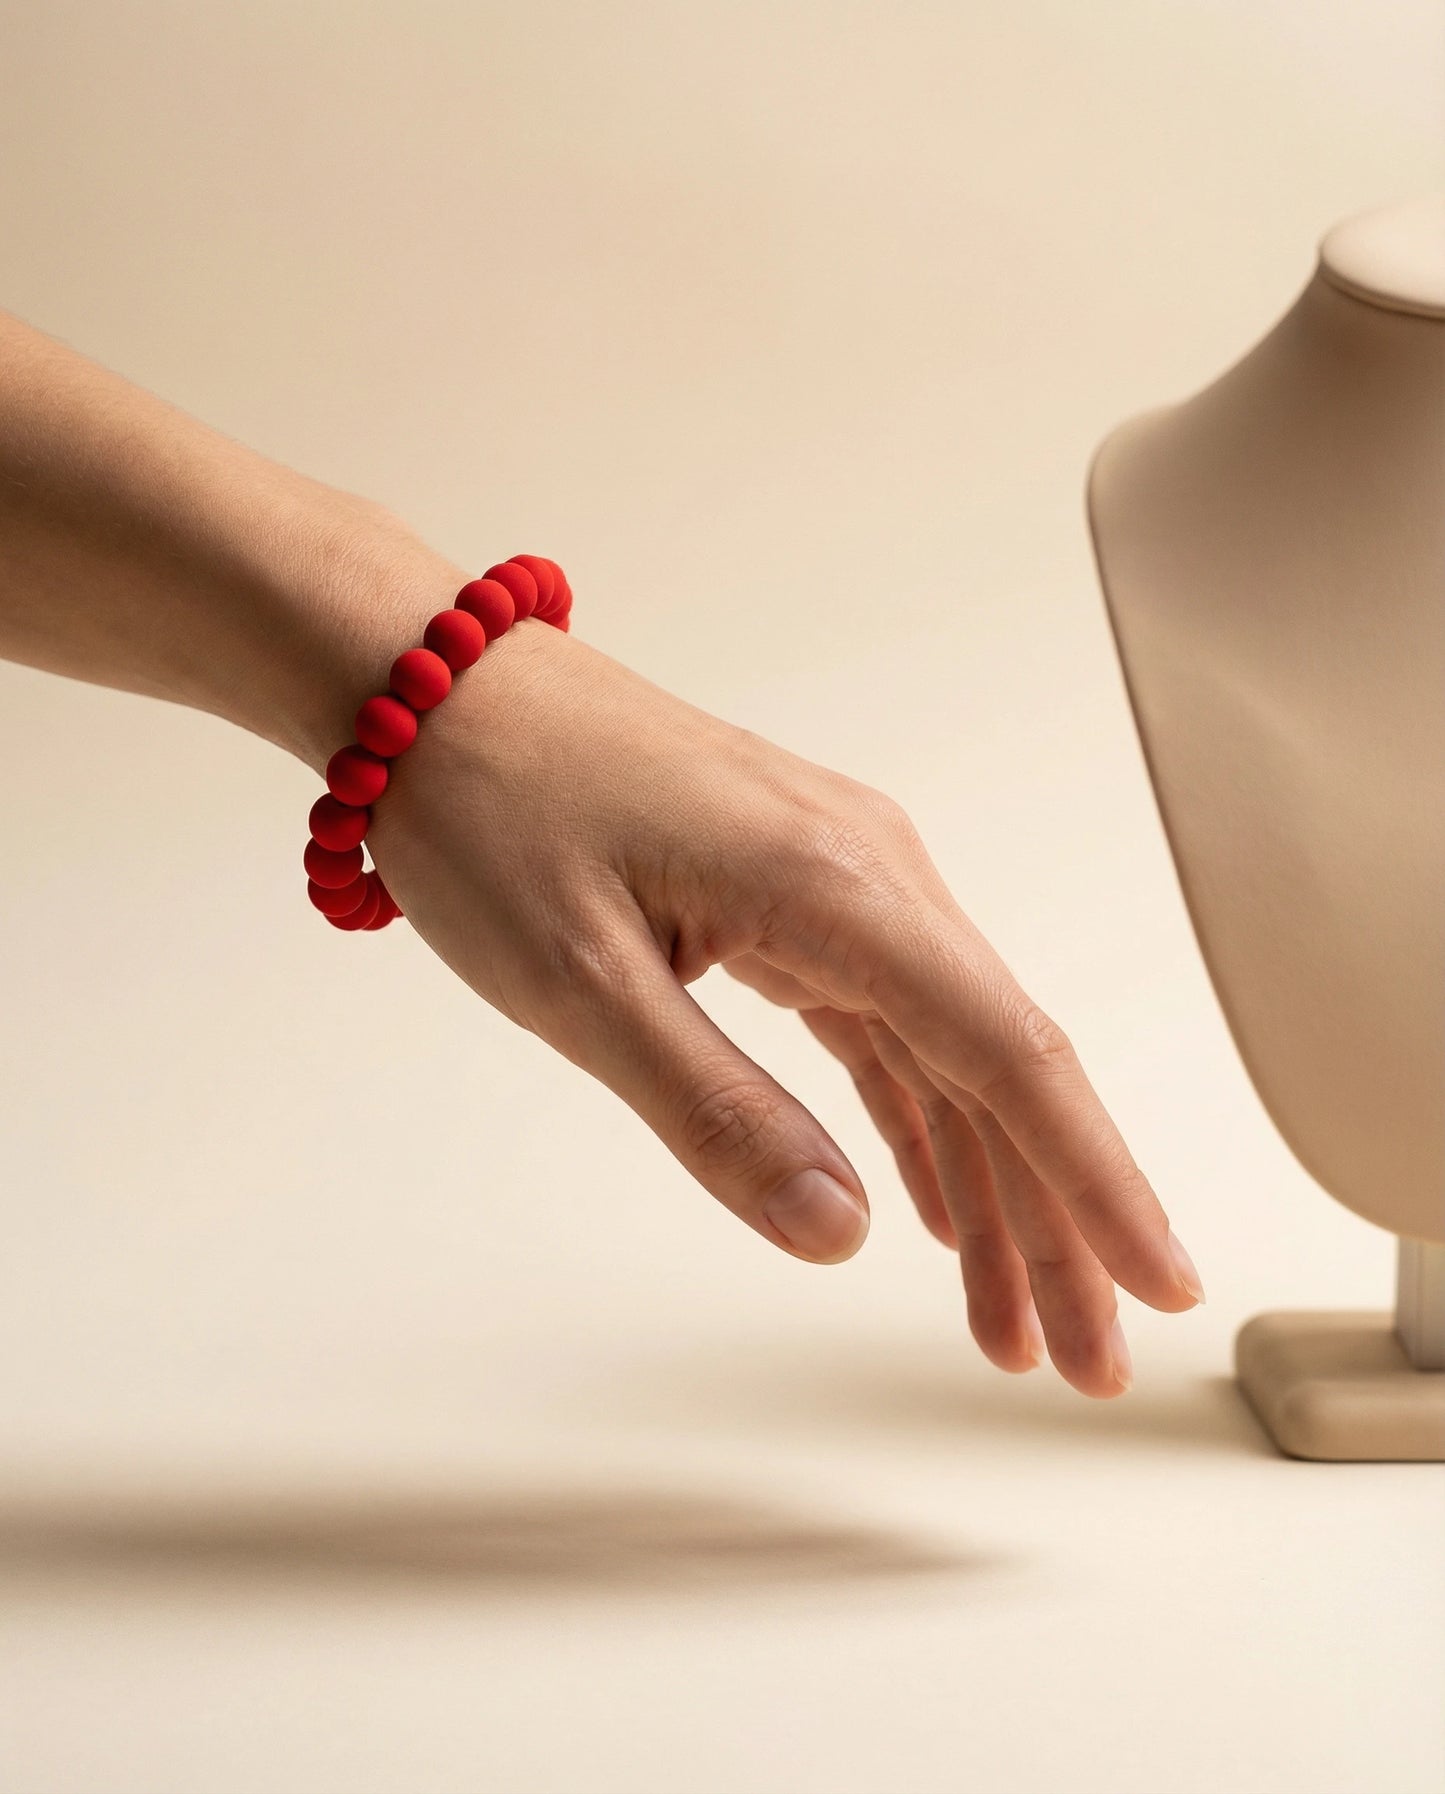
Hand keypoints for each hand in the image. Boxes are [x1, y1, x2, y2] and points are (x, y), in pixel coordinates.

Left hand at [366, 618, 1204, 1399]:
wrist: (434, 692)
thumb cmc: (494, 814)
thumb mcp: (583, 984)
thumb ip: (716, 1111)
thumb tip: (838, 1235)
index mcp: (833, 885)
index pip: (1007, 1051)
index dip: (1094, 1179)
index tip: (1159, 1283)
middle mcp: (869, 873)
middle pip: (1000, 1064)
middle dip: (1051, 1218)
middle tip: (1084, 1360)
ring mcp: (837, 878)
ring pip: (949, 1052)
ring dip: (988, 1184)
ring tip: (1011, 1318)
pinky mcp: (794, 894)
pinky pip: (887, 1023)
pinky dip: (918, 1120)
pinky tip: (931, 1203)